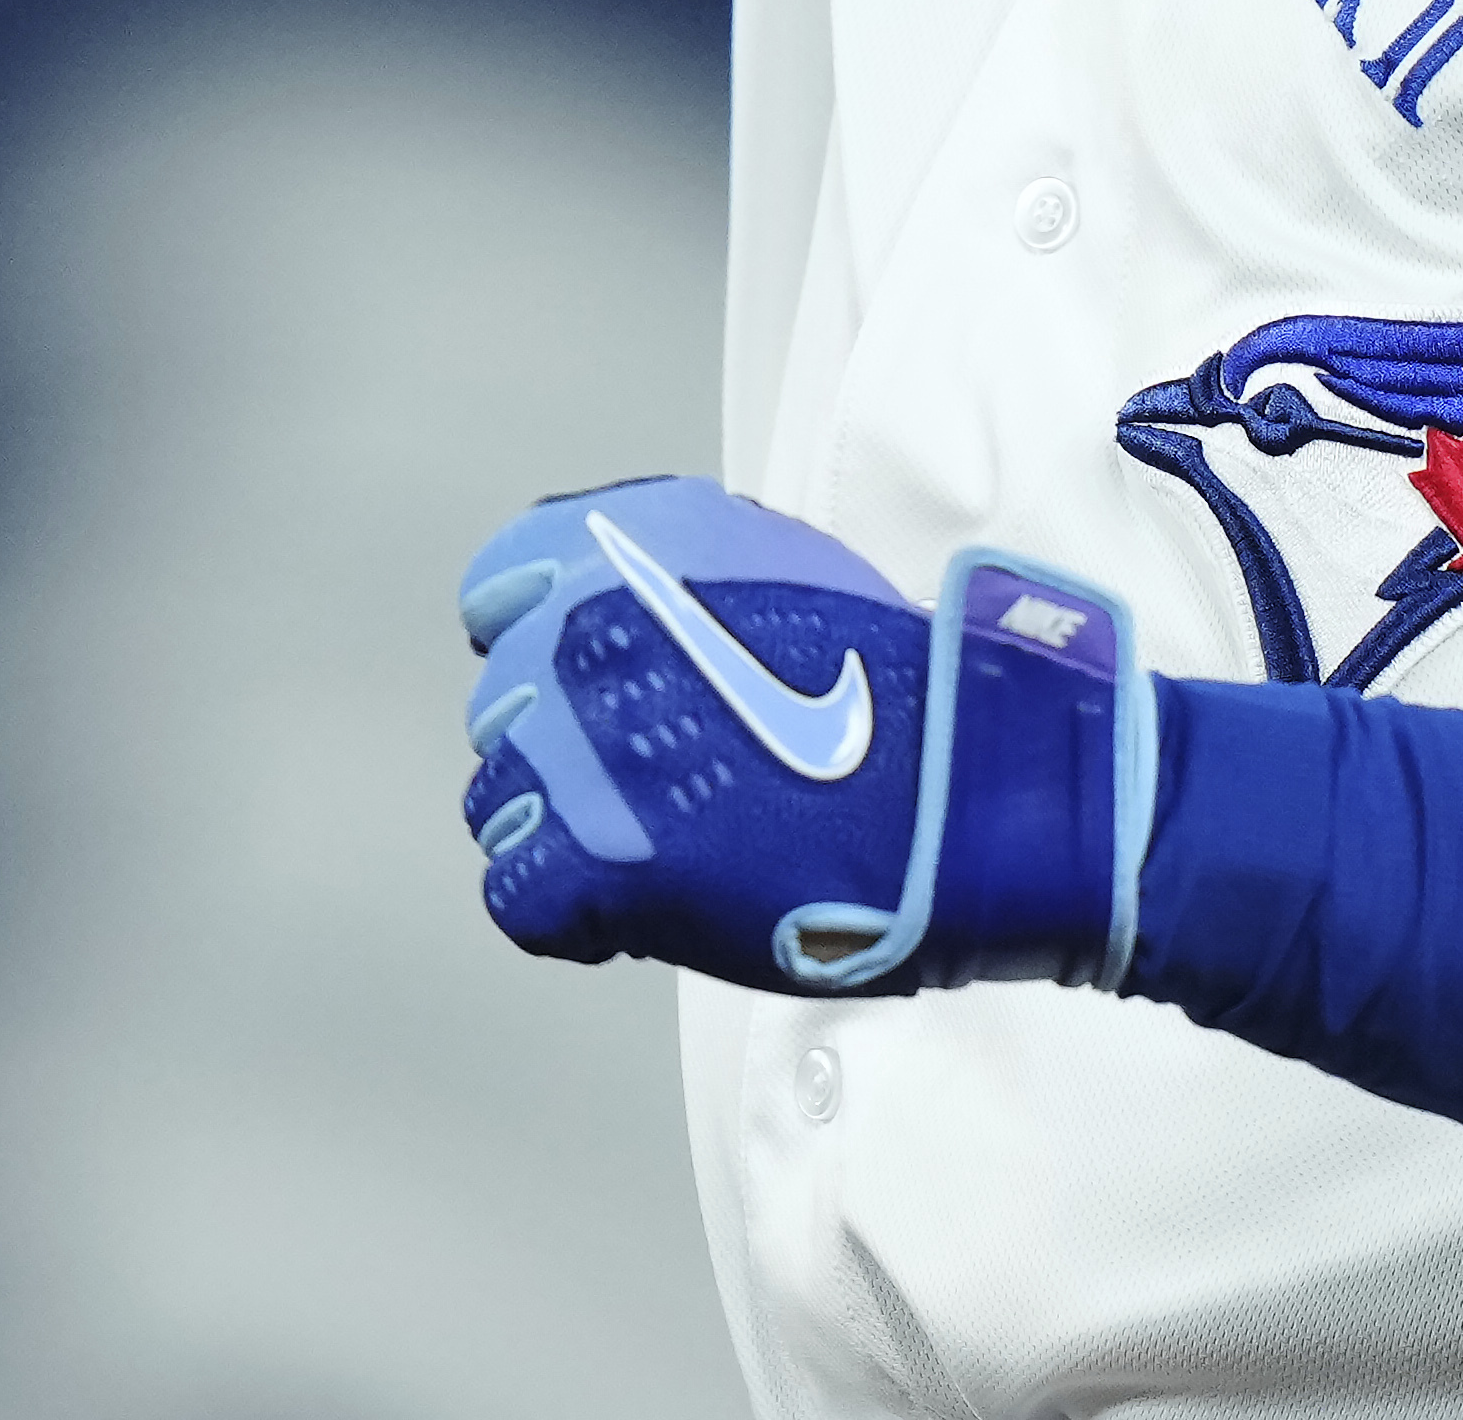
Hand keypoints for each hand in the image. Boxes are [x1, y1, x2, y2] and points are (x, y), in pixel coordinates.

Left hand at [453, 476, 1160, 996]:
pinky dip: (577, 915)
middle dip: (568, 753)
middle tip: (667, 785)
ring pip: (503, 806)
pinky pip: (523, 897)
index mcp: (632, 548)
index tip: (592, 693)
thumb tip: (628, 630)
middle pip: (503, 713)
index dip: (541, 654)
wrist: (966, 791)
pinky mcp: (592, 858)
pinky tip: (652, 905)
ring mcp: (579, 746)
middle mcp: (584, 631)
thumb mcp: (784, 573)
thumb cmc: (899, 692)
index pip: (496, 596)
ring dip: (570, 832)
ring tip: (672, 844)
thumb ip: (680, 586)